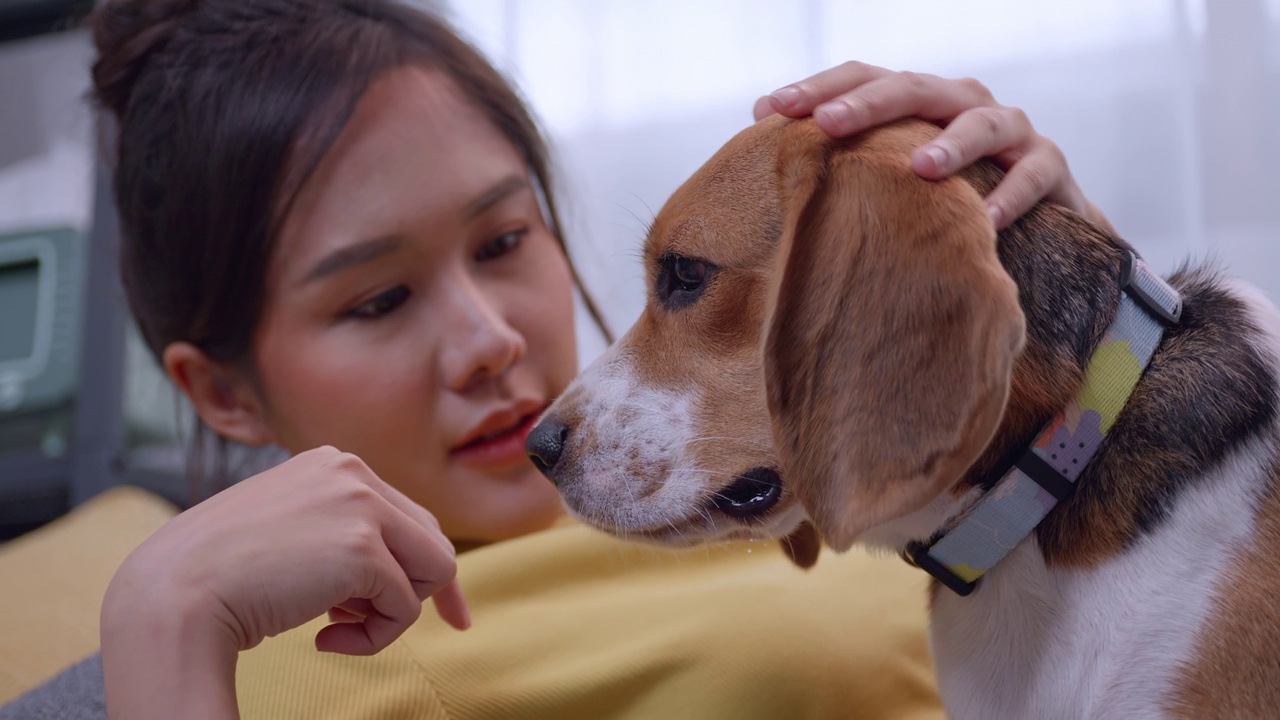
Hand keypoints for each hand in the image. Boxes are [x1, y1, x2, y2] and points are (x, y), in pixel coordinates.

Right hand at [101, 446, 468, 718]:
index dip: (423, 566)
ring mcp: (360, 505)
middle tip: (373, 630)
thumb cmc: (223, 575)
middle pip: (431, 539)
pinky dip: (376, 637)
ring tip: (335, 629)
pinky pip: (406, 606)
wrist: (174, 593)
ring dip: (391, 616)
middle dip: (421, 593)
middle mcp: (352, 471)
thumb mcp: (292, 532)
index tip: (445, 610)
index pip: (408, 515)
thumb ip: (343, 534)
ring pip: (432, 571)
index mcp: (333, 463)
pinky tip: (323, 640)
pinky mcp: (363, 549)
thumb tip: (403, 573)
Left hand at [754, 61, 1113, 233]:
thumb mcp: (895, 174)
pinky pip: (1032, 173)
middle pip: (913, 88)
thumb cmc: (946, 194)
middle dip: (868, 104)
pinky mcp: (1050, 166)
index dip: (817, 88)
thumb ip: (845, 159)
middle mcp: (960, 102)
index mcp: (917, 101)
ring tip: (920, 168)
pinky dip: (1010, 195)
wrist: (1040, 224)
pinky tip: (985, 219)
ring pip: (981, 123)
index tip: (769, 109)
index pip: (863, 77)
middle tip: (828, 124)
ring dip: (951, 144)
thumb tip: (759, 139)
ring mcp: (1009, 130)